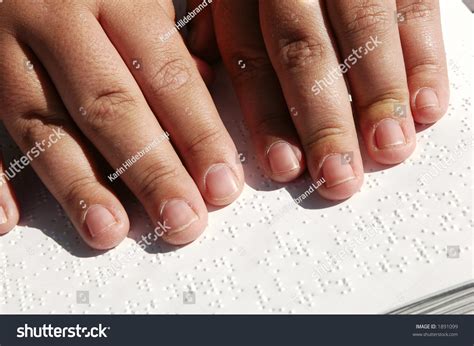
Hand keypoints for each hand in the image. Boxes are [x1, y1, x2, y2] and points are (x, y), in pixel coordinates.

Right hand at [0, 0, 244, 248]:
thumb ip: (169, 29)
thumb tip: (201, 85)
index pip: (168, 77)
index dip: (199, 136)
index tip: (222, 187)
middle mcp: (56, 15)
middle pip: (110, 107)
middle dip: (149, 172)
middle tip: (181, 222)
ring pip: (42, 123)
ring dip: (77, 185)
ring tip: (108, 231)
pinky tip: (8, 219)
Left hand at [189, 0, 448, 199]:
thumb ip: (213, 23)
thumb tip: (207, 68)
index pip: (249, 57)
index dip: (268, 117)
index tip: (284, 167)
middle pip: (304, 52)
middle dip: (323, 120)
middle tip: (338, 175)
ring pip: (364, 30)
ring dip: (380, 95)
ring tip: (388, 147)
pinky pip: (416, 8)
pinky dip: (424, 57)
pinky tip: (426, 105)